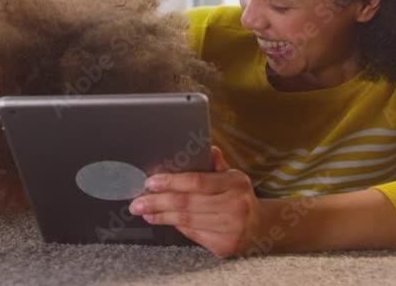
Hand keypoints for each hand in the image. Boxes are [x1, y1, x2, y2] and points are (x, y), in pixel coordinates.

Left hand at [129, 146, 262, 257]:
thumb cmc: (239, 197)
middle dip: (157, 202)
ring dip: (161, 216)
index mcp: (236, 183)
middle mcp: (235, 206)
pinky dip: (175, 226)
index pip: (197, 181)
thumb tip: (208, 150)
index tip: (151, 182)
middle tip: (137, 202)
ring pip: (186, 221)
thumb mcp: (233, 177)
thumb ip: (216, 165)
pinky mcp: (224, 246)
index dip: (171, 182)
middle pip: (186, 203)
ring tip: (144, 211)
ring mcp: (230, 228)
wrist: (258, 228)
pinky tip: (162, 220)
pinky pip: (192, 234)